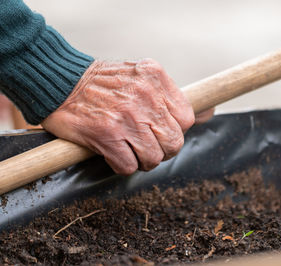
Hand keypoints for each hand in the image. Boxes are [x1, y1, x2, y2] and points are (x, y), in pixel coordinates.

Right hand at [42, 59, 198, 174]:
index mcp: (156, 78)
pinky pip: (128, 166)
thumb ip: (173, 96)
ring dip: (143, 160)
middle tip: (146, 144)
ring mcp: (126, 117)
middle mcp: (144, 96)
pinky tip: (114, 153)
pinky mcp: (106, 134)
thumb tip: (211, 112)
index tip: (161, 130)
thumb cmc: (104, 83)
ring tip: (130, 149)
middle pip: (174, 142)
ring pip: (154, 158)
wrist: (61, 81)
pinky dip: (123, 165)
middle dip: (162, 149)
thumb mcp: (143, 77)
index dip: (175, 130)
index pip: (187, 118)